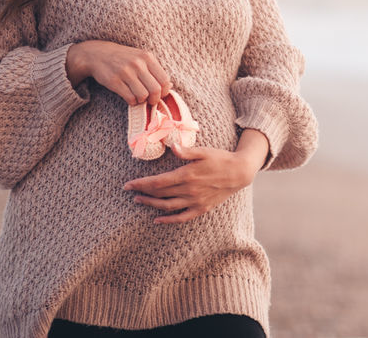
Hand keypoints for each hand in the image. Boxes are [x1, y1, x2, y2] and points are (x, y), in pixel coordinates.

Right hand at [65, 40, 171, 105]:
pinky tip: (130, 98)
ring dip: (142, 101)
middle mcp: (137, 64)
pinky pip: (130, 98)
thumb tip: (170, 87)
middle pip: (155, 90)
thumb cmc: (123, 58)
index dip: (164, 92)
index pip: (164, 80)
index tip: (159, 95)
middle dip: (154, 99)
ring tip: (138, 97)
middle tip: (150, 101)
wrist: (98, 54)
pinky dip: (132, 102)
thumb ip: (155, 71)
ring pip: (143, 96)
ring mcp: (125, 72)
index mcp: (147, 57)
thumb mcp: (141, 58)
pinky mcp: (114, 81)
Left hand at [124, 141, 257, 223]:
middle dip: (143, 192)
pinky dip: (168, 220)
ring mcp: (195, 201)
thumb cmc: (220, 159)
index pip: (158, 182)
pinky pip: (181, 217)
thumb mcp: (204, 151)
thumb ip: (187, 151)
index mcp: (187, 175)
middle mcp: (189, 190)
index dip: (141, 184)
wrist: (239, 173)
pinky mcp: (201, 208)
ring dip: (151, 204)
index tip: (129, 184)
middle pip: (160, 193)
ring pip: (167, 206)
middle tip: (130, 191)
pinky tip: (157, 219)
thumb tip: (173, 147)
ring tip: (139, 200)